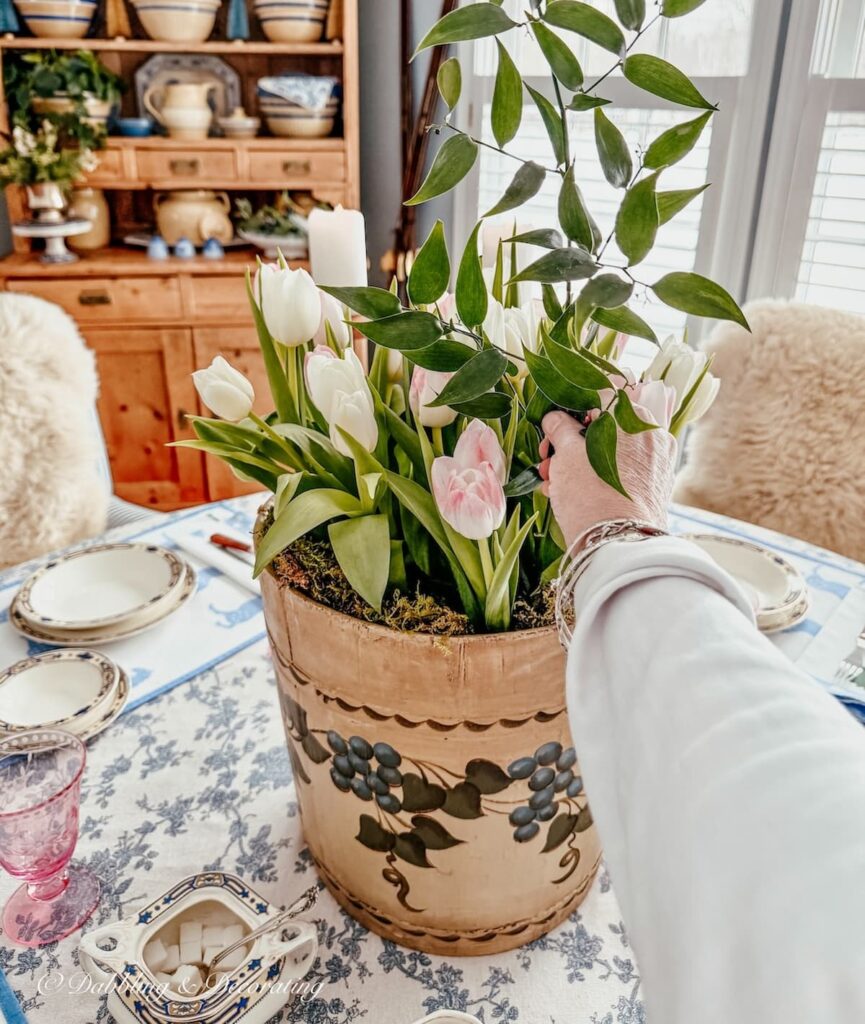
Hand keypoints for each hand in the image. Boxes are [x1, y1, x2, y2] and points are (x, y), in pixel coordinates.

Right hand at [539, 411, 677, 550]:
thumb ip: (560, 428)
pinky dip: (599, 475)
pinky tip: (573, 493)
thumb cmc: (590, 492)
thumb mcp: (566, 454)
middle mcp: (652, 433)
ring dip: (581, 461)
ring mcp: (658, 460)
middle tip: (549, 460)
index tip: (552, 428)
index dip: (569, 410)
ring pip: (611, 450)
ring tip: (555, 483)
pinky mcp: (656, 486)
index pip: (598, 395)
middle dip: (571, 442)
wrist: (616, 544)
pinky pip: (623, 470)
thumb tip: (555, 419)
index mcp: (633, 415)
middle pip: (604, 426)